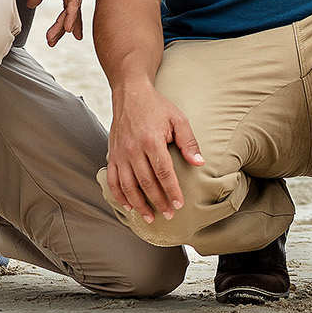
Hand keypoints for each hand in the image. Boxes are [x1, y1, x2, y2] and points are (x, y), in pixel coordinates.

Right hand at [19, 0, 86, 44]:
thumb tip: (33, 4)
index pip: (67, 3)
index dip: (65, 19)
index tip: (60, 34)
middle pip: (72, 8)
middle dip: (66, 26)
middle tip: (57, 41)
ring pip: (73, 6)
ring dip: (67, 23)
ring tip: (60, 37)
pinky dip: (72, 12)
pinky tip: (68, 24)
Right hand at [105, 84, 204, 223]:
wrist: (130, 95)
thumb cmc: (157, 108)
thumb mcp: (178, 119)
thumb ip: (189, 142)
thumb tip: (199, 163)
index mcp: (151, 140)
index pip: (163, 172)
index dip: (172, 190)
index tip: (179, 204)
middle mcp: (133, 149)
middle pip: (146, 183)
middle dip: (158, 202)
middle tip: (169, 215)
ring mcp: (120, 154)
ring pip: (128, 186)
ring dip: (139, 204)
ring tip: (150, 217)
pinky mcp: (112, 155)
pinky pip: (113, 180)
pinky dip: (119, 196)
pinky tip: (129, 206)